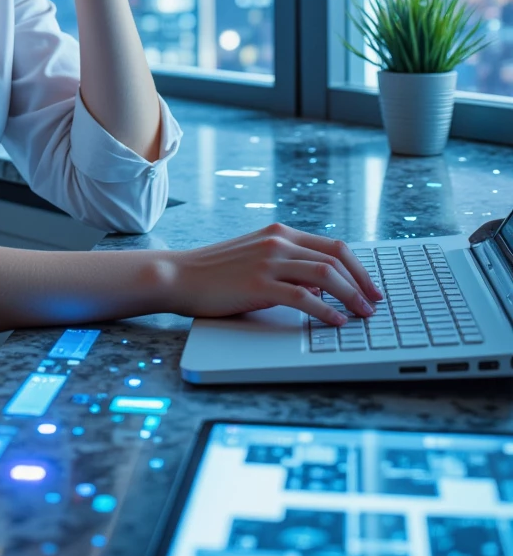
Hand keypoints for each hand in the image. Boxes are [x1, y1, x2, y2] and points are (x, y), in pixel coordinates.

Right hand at [162, 222, 384, 326]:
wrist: (180, 275)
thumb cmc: (216, 272)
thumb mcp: (257, 260)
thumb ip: (288, 267)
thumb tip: (320, 287)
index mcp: (280, 234)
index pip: (333, 246)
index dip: (358, 267)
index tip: (372, 287)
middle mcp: (278, 242)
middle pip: (336, 257)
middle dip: (362, 282)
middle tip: (375, 303)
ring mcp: (268, 261)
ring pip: (325, 274)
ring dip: (351, 296)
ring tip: (363, 314)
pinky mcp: (259, 284)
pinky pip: (303, 296)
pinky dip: (325, 311)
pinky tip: (335, 322)